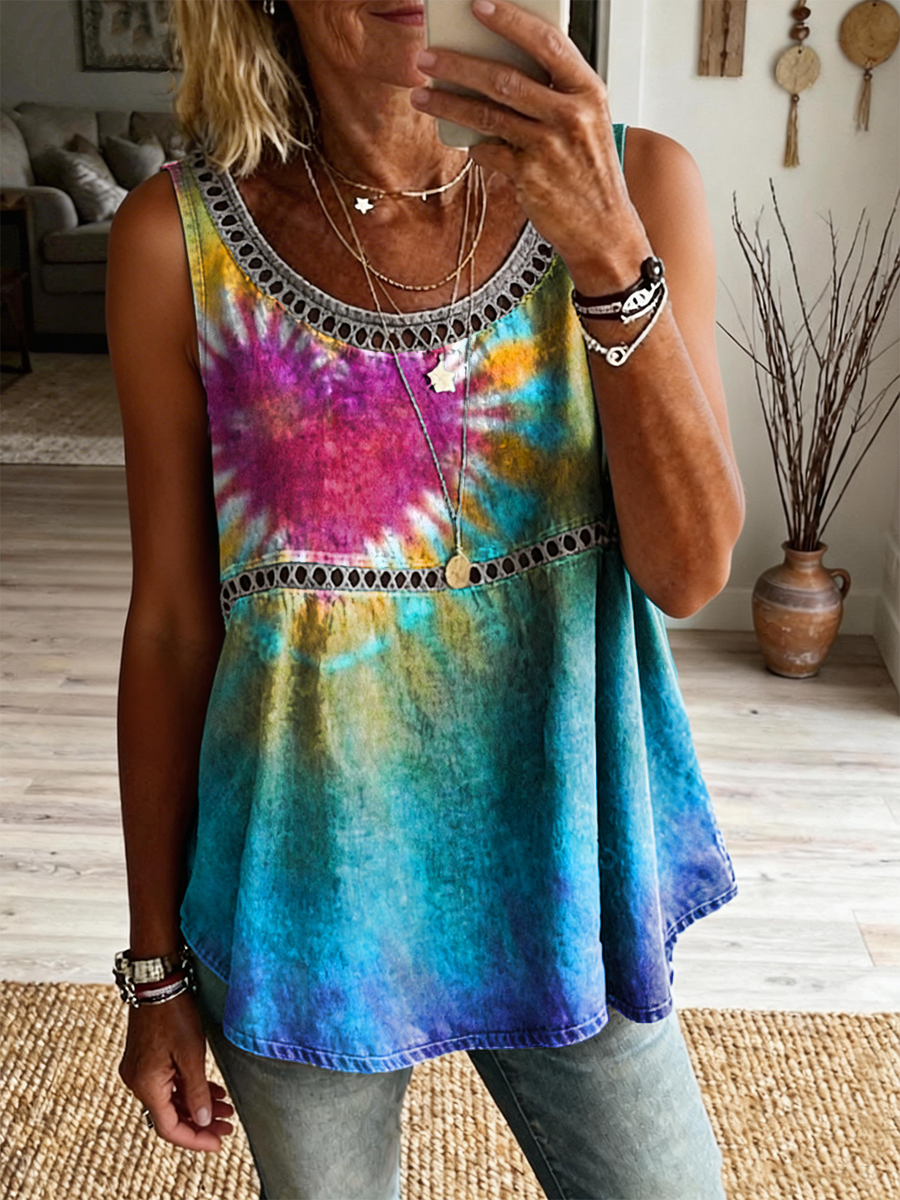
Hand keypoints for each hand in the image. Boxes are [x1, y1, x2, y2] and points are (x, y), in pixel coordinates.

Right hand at [118, 992, 234, 1152]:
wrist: (156, 982)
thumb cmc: (174, 1013)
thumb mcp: (191, 1054)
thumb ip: (197, 1091)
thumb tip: (204, 1121)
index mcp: (146, 1085)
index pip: (170, 1127)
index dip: (195, 1138)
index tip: (219, 1141)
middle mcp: (137, 1082)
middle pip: (169, 1116)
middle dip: (200, 1123)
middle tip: (228, 1125)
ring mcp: (139, 1071)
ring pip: (170, 1100)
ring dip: (196, 1106)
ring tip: (226, 1108)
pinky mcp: (145, 1059)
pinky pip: (166, 1085)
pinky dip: (187, 1090)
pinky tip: (211, 1091)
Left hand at [411, 0, 652, 295]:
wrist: (605, 231)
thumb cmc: (590, 172)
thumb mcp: (587, 123)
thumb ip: (554, 94)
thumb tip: (497, 67)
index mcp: (589, 91)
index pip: (547, 42)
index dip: (510, 20)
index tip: (477, 5)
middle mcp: (572, 115)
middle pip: (505, 78)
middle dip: (458, 64)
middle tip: (426, 57)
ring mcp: (550, 147)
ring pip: (487, 114)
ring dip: (448, 103)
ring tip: (421, 95)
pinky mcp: (531, 178)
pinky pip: (488, 152)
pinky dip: (473, 145)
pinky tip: (463, 141)